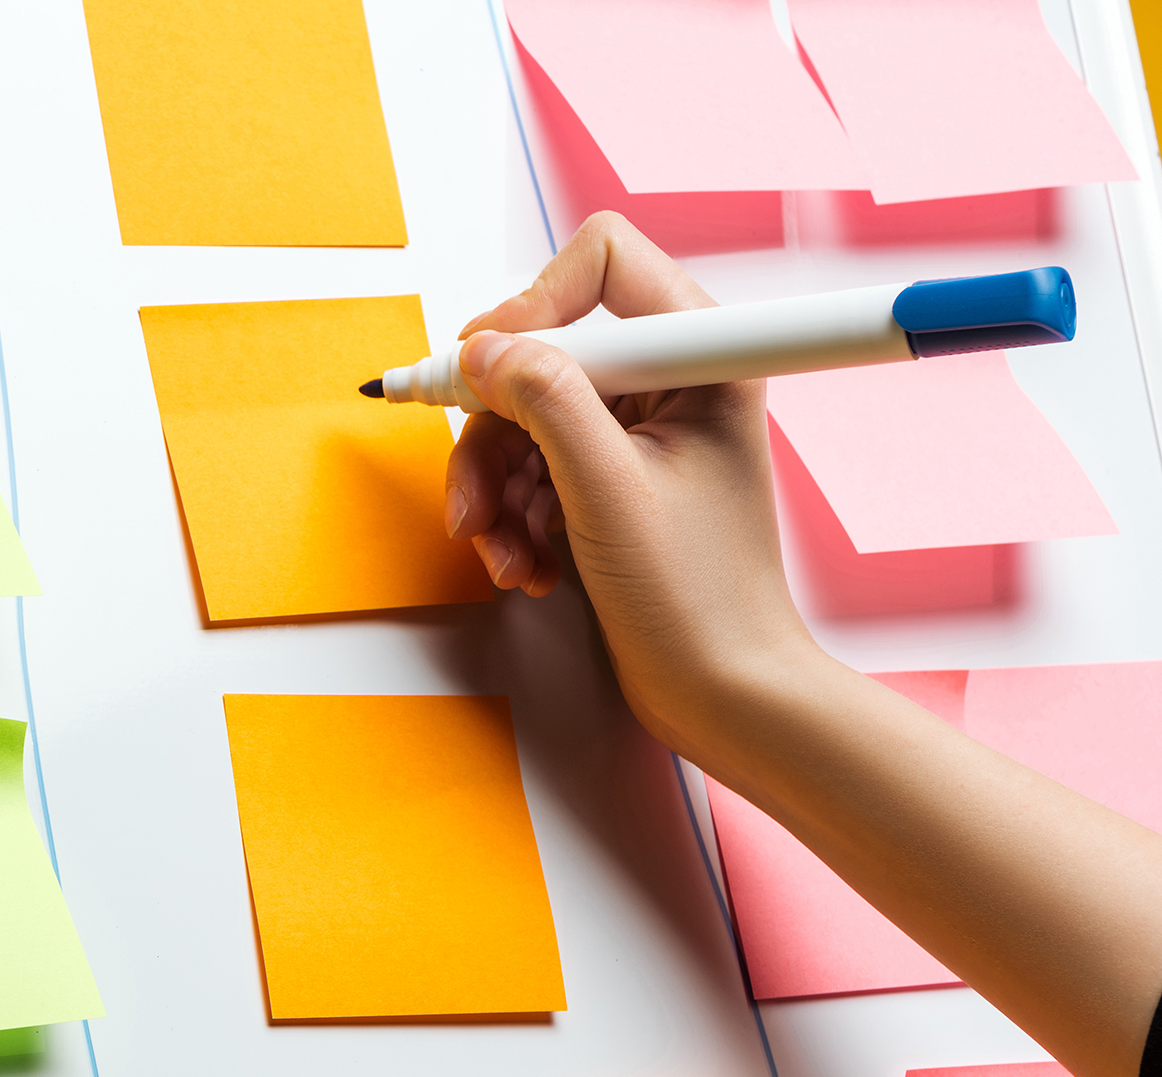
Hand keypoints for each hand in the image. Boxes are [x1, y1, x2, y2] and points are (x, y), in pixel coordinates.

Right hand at [445, 212, 819, 763]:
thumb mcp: (609, 491)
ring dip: (495, 488)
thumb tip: (484, 349)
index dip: (532, 307)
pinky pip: (531, 467)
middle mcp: (672, 381)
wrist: (723, 692)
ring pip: (525, 417)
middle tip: (474, 502)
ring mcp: (638, 432)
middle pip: (544, 354)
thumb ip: (547, 401)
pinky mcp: (610, 479)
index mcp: (702, 358)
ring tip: (503, 553)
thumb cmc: (699, 601)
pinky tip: (527, 565)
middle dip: (495, 431)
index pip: (601, 264)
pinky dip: (513, 516)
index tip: (486, 371)